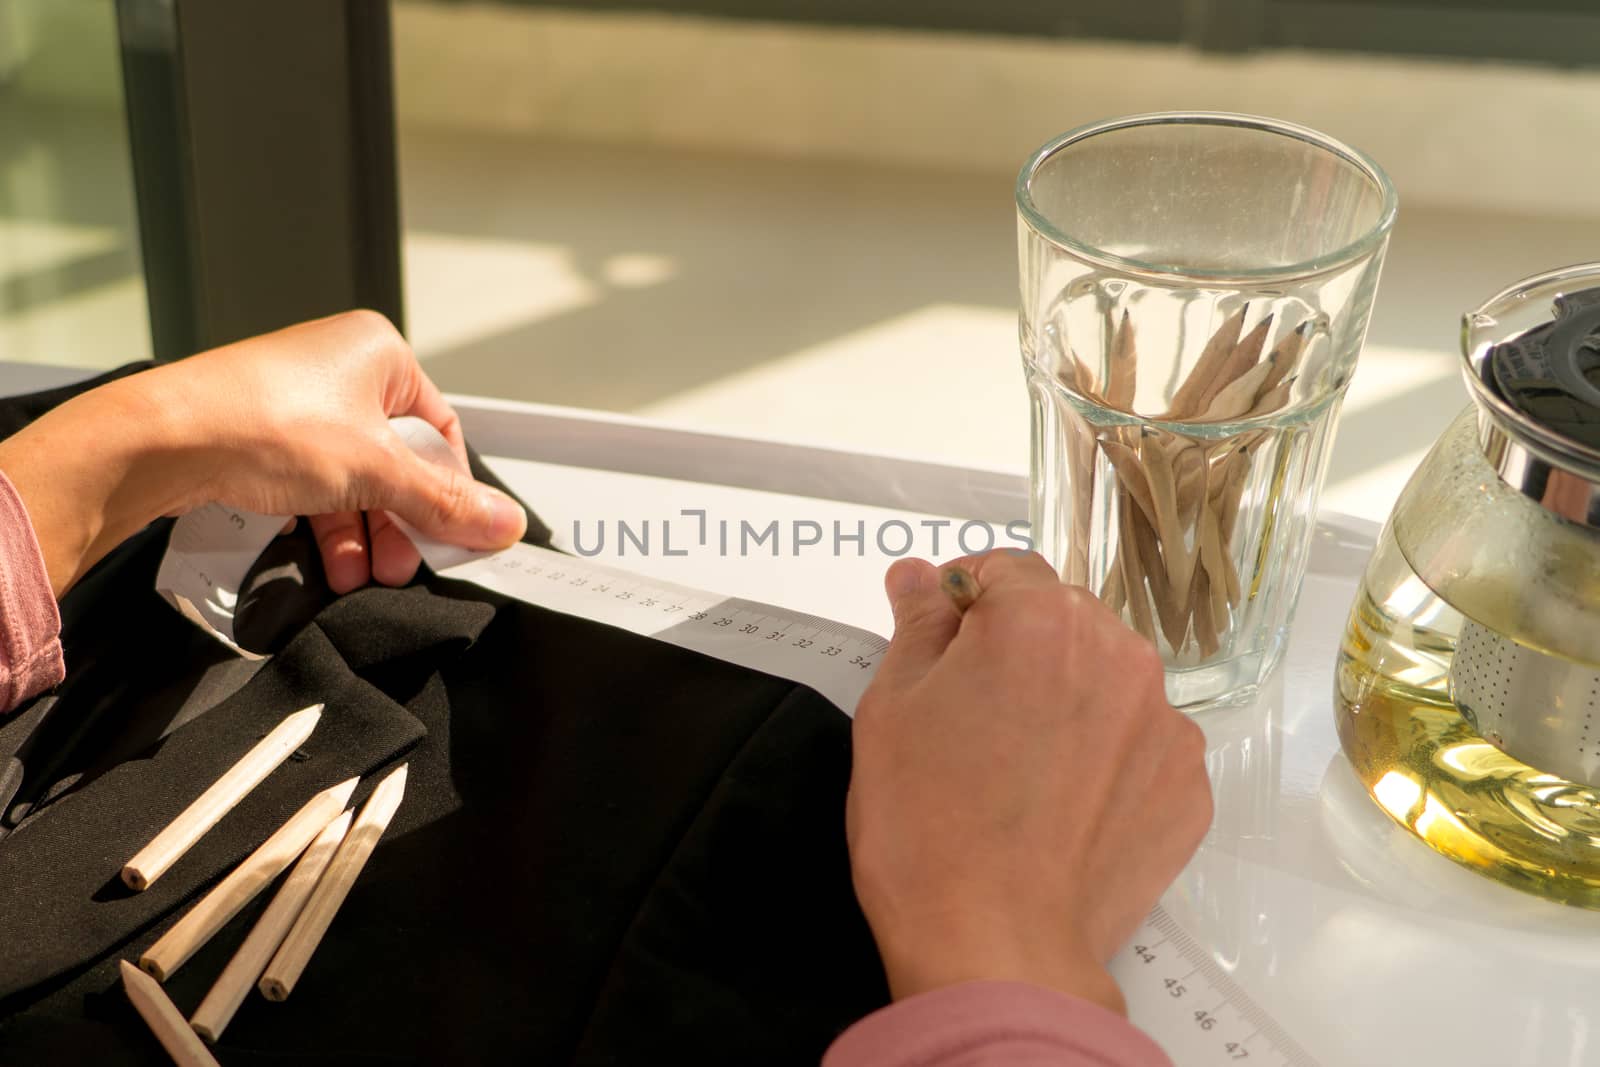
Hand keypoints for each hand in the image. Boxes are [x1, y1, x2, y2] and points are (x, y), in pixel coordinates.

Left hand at [0, 310, 525, 595]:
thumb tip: (500, 521)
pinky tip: (332, 564)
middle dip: (402, 523)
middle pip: (398, 462)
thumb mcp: (377, 470)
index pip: (440, 431)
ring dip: (365, 535)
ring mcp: (300, 406)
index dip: (450, 489)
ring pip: (356, 481)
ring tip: (364, 574)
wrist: (163, 438)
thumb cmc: (261, 419)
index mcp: (380, 354)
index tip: (457, 535)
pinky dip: (328, 528)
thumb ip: (445, 503)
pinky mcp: (266, 440)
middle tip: (406, 564)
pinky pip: (316, 488)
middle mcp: (340, 373)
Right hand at [846, 551, 1211, 1013]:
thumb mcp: (892, 707)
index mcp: (1040, 620)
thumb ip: (917, 624)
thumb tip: (919, 578)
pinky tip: (1057, 806)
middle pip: (1062, 622)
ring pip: (1105, 682)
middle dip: (1017, 653)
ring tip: (1015, 772)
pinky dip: (1104, 761)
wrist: (995, 948)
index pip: (1004, 570)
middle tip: (968, 721)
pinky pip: (1139, 745)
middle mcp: (1119, 655)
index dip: (963, 603)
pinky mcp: (1186, 787)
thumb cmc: (928, 829)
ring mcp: (1163, 724)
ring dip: (1066, 703)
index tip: (941, 644)